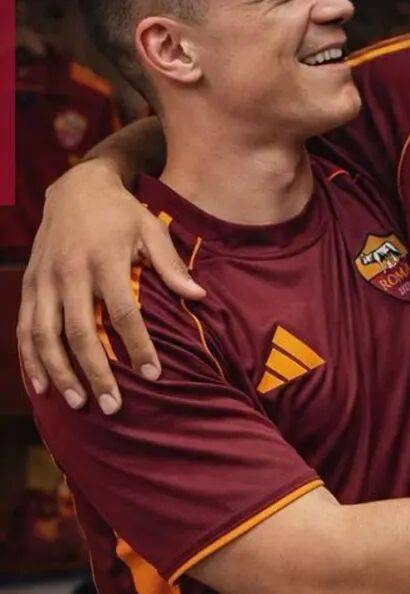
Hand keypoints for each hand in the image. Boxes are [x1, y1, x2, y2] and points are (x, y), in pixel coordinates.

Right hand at [18, 159, 204, 412]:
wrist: (76, 188)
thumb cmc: (122, 213)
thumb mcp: (151, 229)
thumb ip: (172, 266)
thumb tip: (200, 297)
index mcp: (104, 259)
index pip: (123, 311)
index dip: (138, 345)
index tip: (153, 375)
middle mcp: (70, 272)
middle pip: (81, 331)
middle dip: (96, 372)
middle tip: (112, 406)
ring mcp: (45, 280)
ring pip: (46, 335)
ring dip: (60, 372)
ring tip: (78, 402)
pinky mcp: (29, 285)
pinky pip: (25, 328)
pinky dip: (31, 359)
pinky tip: (42, 386)